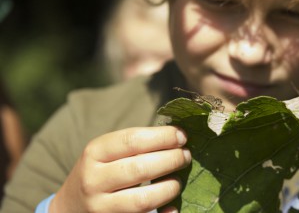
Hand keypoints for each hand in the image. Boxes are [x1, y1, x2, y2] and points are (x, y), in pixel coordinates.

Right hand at [50, 126, 190, 212]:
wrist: (70, 207)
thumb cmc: (99, 171)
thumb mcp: (106, 152)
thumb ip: (135, 143)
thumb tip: (178, 135)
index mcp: (94, 153)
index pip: (133, 140)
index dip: (163, 137)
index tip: (182, 136)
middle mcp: (94, 180)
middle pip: (141, 168)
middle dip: (171, 160)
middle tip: (186, 156)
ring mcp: (101, 207)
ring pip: (144, 200)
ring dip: (170, 188)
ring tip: (178, 180)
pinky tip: (173, 207)